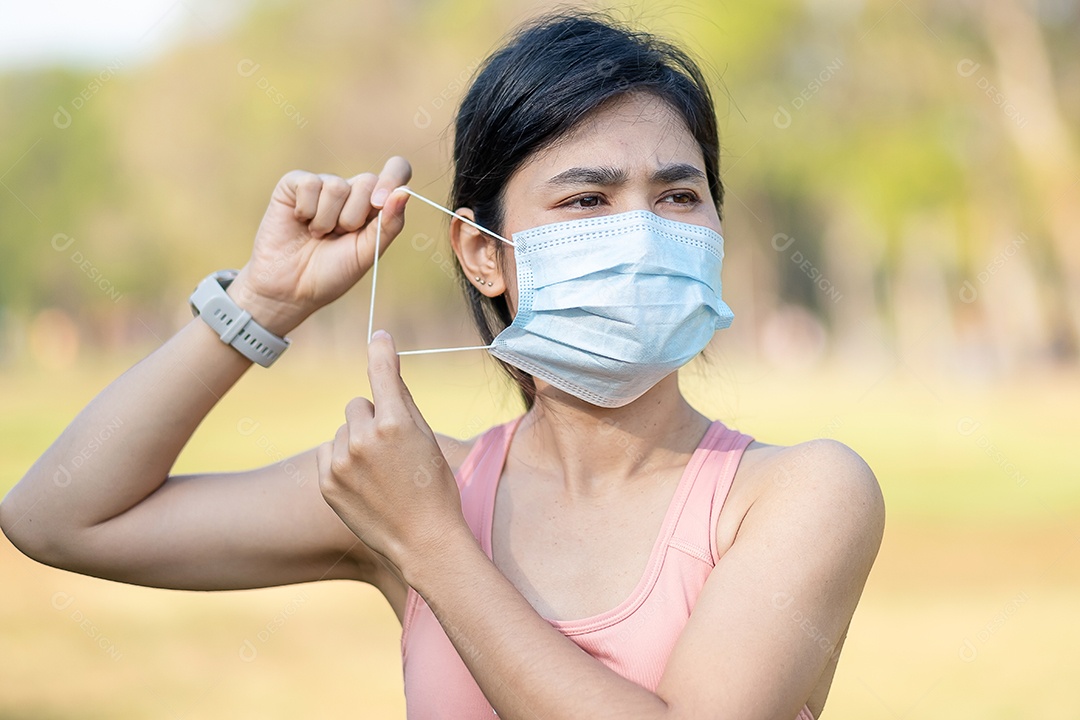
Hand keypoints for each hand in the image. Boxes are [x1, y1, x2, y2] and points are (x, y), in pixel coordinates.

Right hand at [229, 157, 411, 334]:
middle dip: (354, 216)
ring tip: (317, 234)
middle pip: (368, 180)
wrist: (291, 289)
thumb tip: (405, 193)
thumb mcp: (368, 252)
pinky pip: (309, 184)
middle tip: (339, 235)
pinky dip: (306, 210)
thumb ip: (389, 224)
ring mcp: (323, 185)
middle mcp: (351, 190)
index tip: (378, 204)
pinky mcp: (294, 184)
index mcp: (374, 205)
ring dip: (327, 219)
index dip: (392, 178)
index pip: (397, 170)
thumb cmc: (332, 273)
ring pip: (338, 185)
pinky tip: (300, 221)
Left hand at [316, 331, 469, 573]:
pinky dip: (342, 462)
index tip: (379, 337)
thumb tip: (387, 366)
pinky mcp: (326, 482)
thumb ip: (404, 401)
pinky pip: (328, 453)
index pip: (382, 373)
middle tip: (393, 449)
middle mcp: (363, 439)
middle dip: (372, 419)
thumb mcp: (428, 439)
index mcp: (395, 424)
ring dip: (356, 442)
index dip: (381, 352)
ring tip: (380, 473)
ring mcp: (341, 463)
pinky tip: (364, 484)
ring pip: (343, 431)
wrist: (423, 542)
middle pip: (358, 405)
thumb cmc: (434, 488)